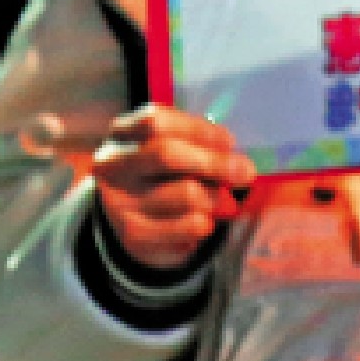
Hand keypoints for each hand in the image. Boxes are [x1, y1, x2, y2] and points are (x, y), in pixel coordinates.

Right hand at [61, 105, 255, 271]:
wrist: (125, 218)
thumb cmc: (160, 172)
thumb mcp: (172, 146)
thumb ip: (197, 142)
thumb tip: (233, 156)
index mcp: (122, 133)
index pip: (158, 123)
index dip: (199, 131)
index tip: (229, 142)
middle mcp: (113, 167)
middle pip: (166, 155)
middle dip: (215, 163)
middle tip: (246, 173)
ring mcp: (120, 204)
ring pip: (186, 195)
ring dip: (216, 198)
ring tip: (221, 202)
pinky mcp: (135, 237)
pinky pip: (190, 227)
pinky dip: (207, 223)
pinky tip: (201, 220)